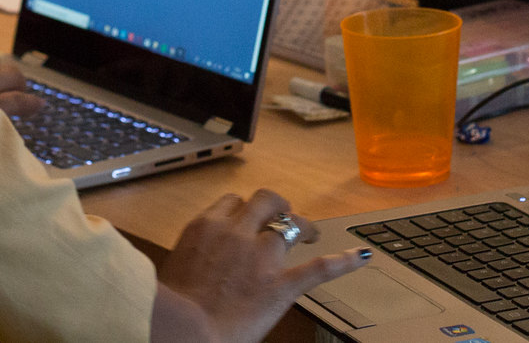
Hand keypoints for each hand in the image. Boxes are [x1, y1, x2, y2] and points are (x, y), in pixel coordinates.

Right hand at [152, 190, 367, 342]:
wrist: (182, 330)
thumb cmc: (167, 311)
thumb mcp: (172, 273)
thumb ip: (191, 261)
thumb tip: (193, 267)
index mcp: (205, 229)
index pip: (231, 202)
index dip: (244, 210)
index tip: (248, 219)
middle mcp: (236, 232)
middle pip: (264, 200)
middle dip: (277, 205)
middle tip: (284, 214)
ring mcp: (261, 256)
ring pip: (291, 223)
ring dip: (302, 225)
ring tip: (311, 232)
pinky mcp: (281, 285)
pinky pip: (318, 268)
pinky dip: (343, 262)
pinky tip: (361, 256)